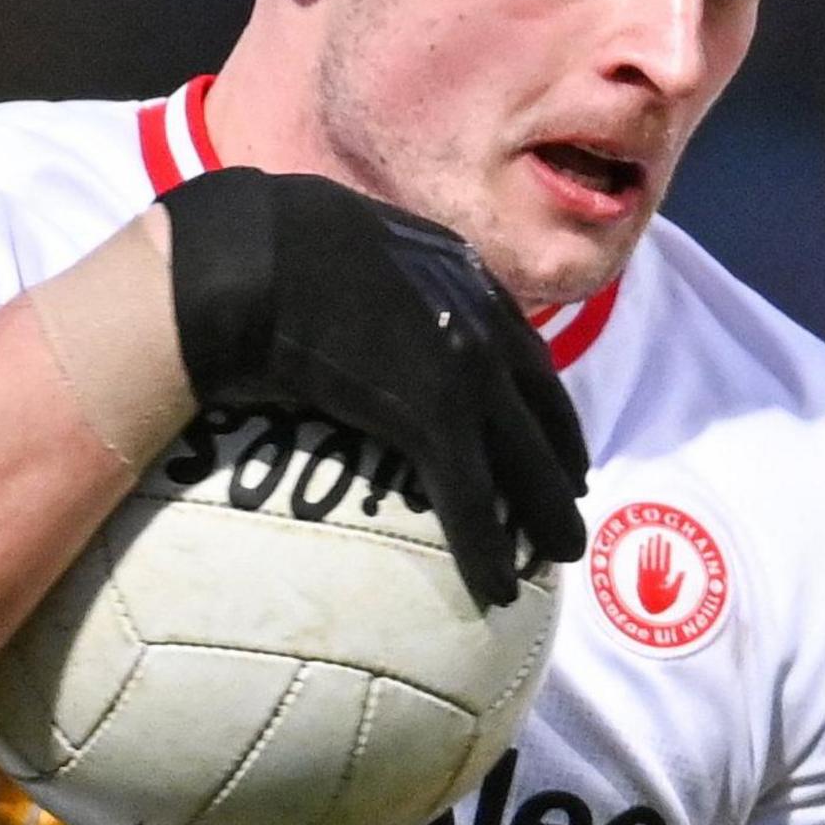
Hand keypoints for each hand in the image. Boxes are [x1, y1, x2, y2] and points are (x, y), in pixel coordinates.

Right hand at [162, 169, 588, 604]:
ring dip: (546, 514)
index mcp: (461, 276)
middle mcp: (479, 320)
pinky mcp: (432, 415)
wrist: (252, 253)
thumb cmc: (269, 239)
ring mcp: (464, 369)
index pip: (522, 351)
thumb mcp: (348, 238)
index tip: (554, 434)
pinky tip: (497, 586)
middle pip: (540, 408)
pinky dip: (487, 546)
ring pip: (523, 460)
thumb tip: (343, 294)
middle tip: (573, 501)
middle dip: (561, 459)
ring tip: (560, 554)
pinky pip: (471, 496)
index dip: (542, 401)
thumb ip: (374, 273)